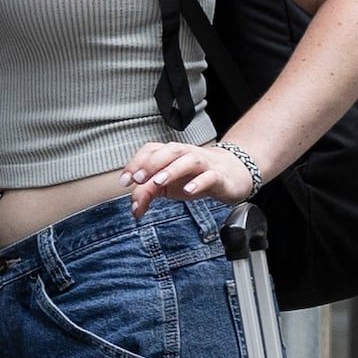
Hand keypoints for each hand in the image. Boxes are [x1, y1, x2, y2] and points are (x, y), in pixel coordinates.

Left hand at [121, 137, 262, 216]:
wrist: (232, 174)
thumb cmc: (195, 177)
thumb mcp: (169, 185)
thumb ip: (149, 192)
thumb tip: (134, 208)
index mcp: (171, 154)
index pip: (151, 150)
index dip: (136, 162)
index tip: (125, 180)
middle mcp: (186, 154)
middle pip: (169, 151)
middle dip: (152, 163)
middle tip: (139, 179)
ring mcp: (204, 164)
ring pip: (188, 160)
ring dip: (172, 170)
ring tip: (159, 182)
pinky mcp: (219, 176)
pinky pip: (209, 176)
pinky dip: (199, 182)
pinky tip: (189, 191)